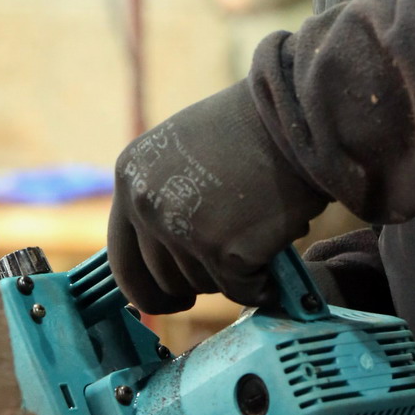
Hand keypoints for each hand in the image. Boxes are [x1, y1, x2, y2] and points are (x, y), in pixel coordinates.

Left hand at [107, 80, 327, 312]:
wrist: (292, 115)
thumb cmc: (246, 128)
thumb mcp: (178, 150)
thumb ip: (160, 195)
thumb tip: (159, 251)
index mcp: (131, 179)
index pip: (123, 261)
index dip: (145, 289)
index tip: (169, 299)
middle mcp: (148, 206)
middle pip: (163, 281)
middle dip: (195, 284)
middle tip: (224, 270)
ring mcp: (183, 229)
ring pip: (202, 286)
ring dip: (231, 275)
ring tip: (253, 238)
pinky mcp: (225, 251)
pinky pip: (241, 291)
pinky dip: (261, 283)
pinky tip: (272, 258)